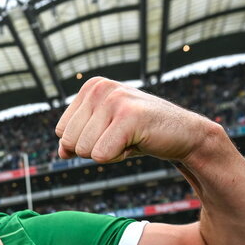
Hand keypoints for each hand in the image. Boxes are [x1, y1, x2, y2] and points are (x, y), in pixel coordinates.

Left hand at [55, 77, 214, 164]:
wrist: (184, 134)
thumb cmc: (140, 132)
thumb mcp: (103, 132)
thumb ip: (77, 139)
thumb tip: (61, 152)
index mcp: (91, 87)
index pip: (60, 132)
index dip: (85, 141)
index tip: (110, 132)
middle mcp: (100, 88)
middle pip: (69, 142)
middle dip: (94, 149)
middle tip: (122, 137)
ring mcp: (115, 99)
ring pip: (84, 151)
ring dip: (109, 153)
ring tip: (130, 138)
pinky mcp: (129, 116)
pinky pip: (101, 156)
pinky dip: (119, 157)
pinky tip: (137, 143)